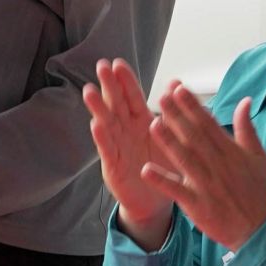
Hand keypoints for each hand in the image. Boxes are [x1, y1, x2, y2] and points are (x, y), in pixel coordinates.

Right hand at [83, 58, 173, 250]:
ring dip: (98, 107)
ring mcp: (117, 146)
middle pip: (116, 104)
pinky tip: (96, 125)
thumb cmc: (163, 166)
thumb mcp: (171, 138)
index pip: (132, 97)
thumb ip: (172, 111)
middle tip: (101, 66)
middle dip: (108, 85)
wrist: (156, 202)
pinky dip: (101, 137)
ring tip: (89, 91)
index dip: (126, 81)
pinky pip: (107, 149)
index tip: (118, 63)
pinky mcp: (113, 166)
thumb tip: (176, 82)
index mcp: (142, 122)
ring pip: (106, 123)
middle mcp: (126, 131)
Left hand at [145, 86, 265, 251]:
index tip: (178, 88)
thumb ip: (247, 128)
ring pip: (185, 160)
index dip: (192, 106)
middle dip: (178, 117)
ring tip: (152, 124)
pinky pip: (177, 190)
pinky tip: (145, 170)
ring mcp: (206, 185)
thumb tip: (244, 101)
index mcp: (229, 152)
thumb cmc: (255, 192)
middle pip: (194, 137)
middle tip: (161, 97)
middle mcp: (216, 165)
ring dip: (168, 142)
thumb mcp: (257, 157)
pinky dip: (162, 181)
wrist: (258, 231)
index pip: (207, 124)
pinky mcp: (197, 204)